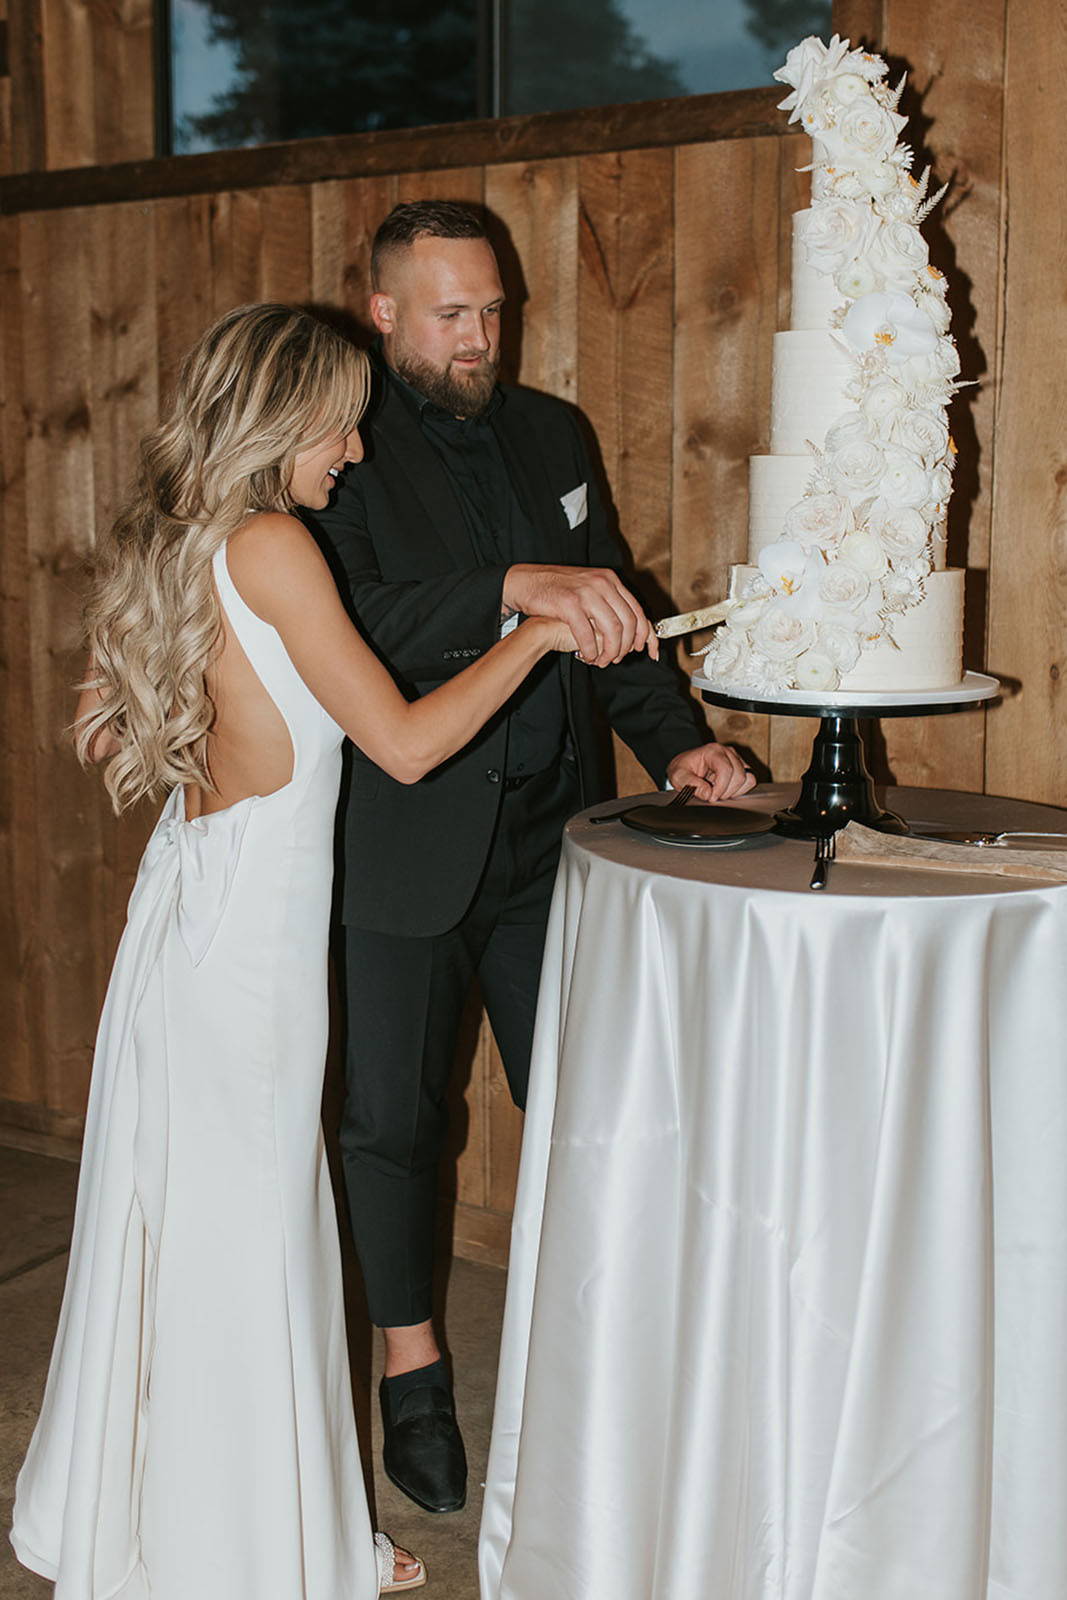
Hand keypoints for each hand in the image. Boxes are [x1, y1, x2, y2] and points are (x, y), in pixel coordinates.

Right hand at [503, 564, 658, 666]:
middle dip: (626, 647)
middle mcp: (602, 584)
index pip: (638, 610)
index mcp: (610, 580)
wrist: (526, 582)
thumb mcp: (589, 591)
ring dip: (610, 651)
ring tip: (602, 660)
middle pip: (628, 623)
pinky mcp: (569, 604)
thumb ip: (608, 605)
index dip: (646, 635)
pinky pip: (587, 635)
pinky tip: (586, 656)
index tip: (647, 651)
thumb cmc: (557, 592)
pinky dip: (590, 650)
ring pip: (612, 630)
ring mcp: (586, 593)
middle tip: (617, 659)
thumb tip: (628, 630)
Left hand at [666, 744, 755, 802]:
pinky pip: (750, 781)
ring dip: (735, 791)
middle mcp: (728, 752)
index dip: (721, 787)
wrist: (685, 768)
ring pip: (748, 778)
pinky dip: (740, 790)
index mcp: (713, 751)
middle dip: (727, 791)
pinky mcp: (741, 768)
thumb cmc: (682, 770)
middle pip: (740, 775)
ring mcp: (737, 759)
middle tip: (713, 796)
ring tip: (719, 792)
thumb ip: (690, 784)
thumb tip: (708, 793)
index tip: (711, 797)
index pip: (726, 769)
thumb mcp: (678, 776)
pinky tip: (726, 791)